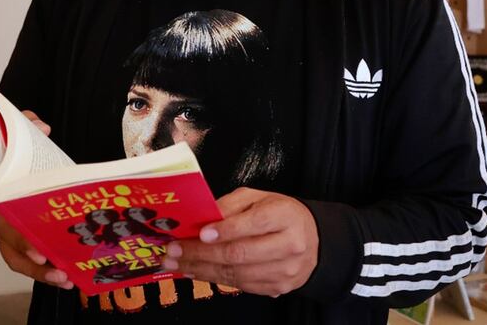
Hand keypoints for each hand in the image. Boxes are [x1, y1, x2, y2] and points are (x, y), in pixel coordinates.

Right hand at [0, 110, 72, 289]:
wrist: (5, 167)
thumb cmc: (14, 158)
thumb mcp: (18, 138)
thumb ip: (27, 126)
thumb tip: (42, 127)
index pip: (5, 223)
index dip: (21, 240)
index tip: (39, 251)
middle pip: (13, 250)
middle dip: (35, 265)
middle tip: (60, 271)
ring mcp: (8, 234)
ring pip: (20, 262)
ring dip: (42, 274)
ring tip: (68, 280)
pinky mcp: (22, 241)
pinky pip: (30, 262)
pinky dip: (46, 271)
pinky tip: (69, 276)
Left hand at [162, 187, 317, 297]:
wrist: (312, 241)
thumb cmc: (278, 214)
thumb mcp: (258, 198)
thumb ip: (231, 204)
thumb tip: (203, 219)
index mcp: (285, 216)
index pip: (254, 224)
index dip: (226, 230)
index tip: (201, 233)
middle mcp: (289, 246)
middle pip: (241, 253)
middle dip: (202, 253)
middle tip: (173, 251)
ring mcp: (285, 271)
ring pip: (237, 273)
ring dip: (201, 269)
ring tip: (176, 263)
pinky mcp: (277, 288)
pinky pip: (240, 285)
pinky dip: (214, 279)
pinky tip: (195, 271)